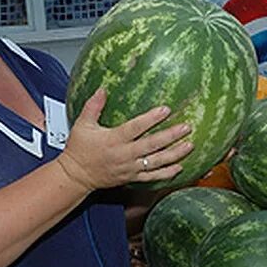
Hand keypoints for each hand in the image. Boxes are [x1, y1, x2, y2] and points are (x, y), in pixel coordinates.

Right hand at [56, 88, 192, 190]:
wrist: (76, 176)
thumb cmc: (79, 149)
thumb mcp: (82, 124)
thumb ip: (93, 106)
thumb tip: (103, 89)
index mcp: (114, 139)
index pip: (136, 127)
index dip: (151, 119)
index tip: (166, 109)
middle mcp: (124, 154)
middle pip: (151, 145)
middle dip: (170, 136)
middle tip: (186, 127)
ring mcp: (130, 168)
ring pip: (156, 162)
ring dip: (174, 154)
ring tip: (189, 145)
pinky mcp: (132, 177)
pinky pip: (152, 177)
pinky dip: (166, 173)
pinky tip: (180, 167)